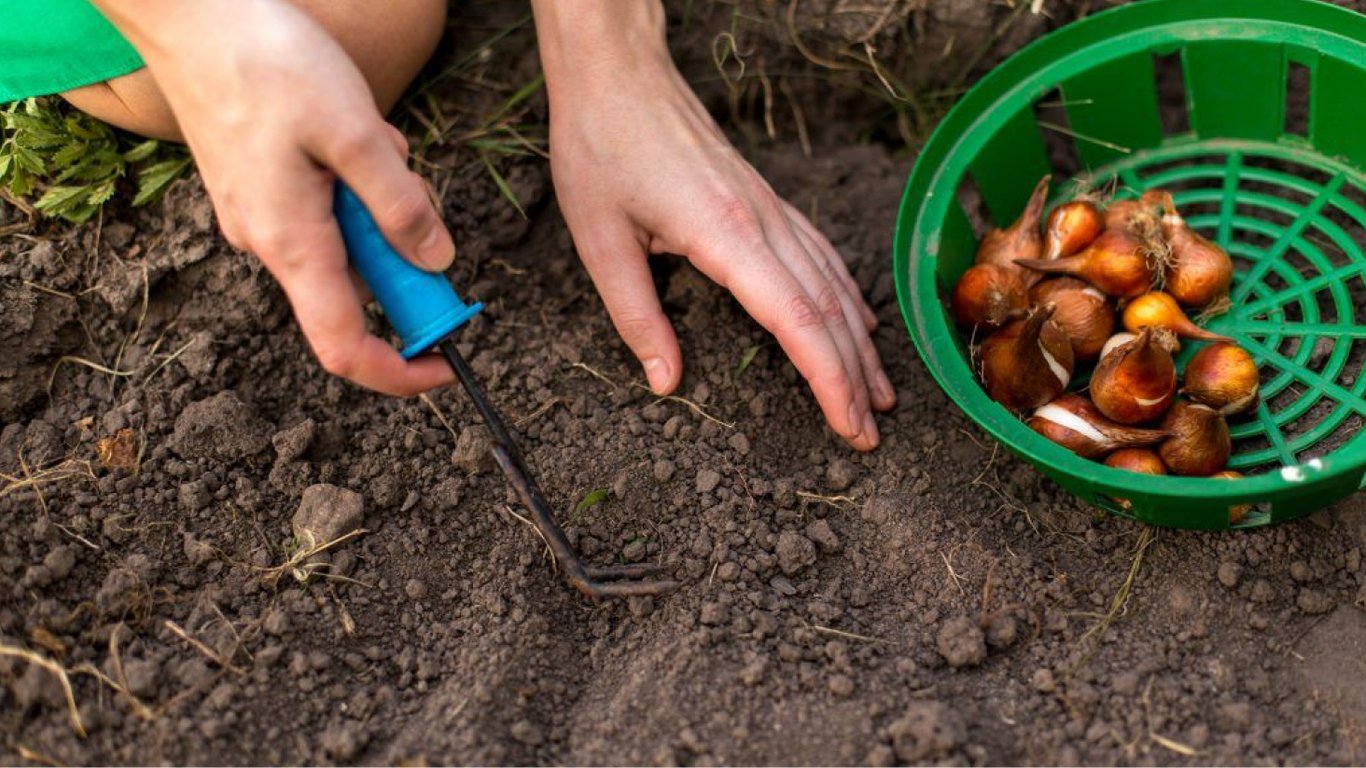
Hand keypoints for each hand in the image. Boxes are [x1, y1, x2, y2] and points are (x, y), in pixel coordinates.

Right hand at [91, 0, 456, 394]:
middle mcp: (269, 244)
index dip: (400, 371)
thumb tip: (436, 263)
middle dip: (401, 247)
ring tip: (367, 136)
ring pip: (348, 239)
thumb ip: (400, 206)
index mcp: (291, 243)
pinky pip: (326, 208)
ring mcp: (261, 217)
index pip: (345, 347)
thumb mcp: (356, 133)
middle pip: (357, 288)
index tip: (447, 364)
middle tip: (407, 182)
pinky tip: (345, 129)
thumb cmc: (268, 63)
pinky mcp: (261, 189)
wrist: (191, 13)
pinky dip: (354, 180)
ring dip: (379, 201)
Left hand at [532, 3, 894, 449]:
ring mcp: (770, 207)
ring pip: (834, 283)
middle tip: (869, 433)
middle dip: (854, 377)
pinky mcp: (764, 199)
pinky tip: (858, 321)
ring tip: (879, 393)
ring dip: (860, 343)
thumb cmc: (601, 149)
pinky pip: (822, 254)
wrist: (618, 75)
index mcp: (726, 235)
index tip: (849, 425)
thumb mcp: (601, 241)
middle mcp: (763, 222)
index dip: (829, 379)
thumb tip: (665, 381)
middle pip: (828, 311)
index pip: (797, 320)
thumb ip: (637, 317)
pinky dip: (847, 296)